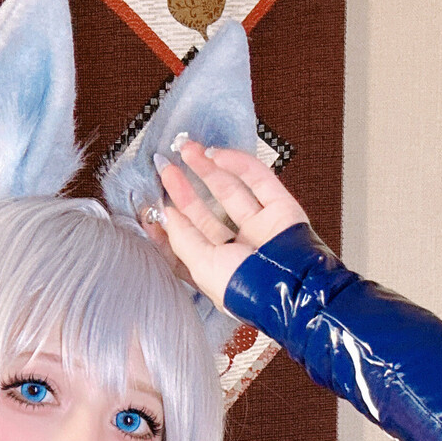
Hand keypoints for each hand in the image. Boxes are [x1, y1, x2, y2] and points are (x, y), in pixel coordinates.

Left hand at [143, 142, 307, 310]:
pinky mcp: (280, 209)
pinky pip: (258, 180)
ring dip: (208, 169)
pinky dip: (239, 164)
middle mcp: (238, 248)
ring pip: (230, 191)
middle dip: (184, 190)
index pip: (186, 241)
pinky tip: (216, 154)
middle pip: (205, 213)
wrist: (291, 288)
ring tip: (188, 150)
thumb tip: (167, 214)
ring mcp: (260, 227)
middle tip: (167, 168)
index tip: (150, 205)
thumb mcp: (201, 267)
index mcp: (217, 269)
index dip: (168, 223)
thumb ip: (183, 238)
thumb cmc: (247, 290)